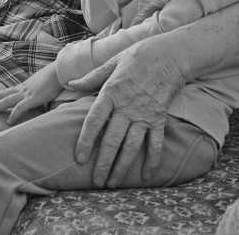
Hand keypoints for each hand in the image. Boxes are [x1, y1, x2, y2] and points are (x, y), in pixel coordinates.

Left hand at [0, 62, 61, 124]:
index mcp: (26, 85)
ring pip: (7, 100)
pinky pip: (20, 108)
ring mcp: (27, 93)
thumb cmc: (55, 77)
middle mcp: (24, 88)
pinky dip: (13, 114)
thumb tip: (41, 93)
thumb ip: (40, 89)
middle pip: (4, 94)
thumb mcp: (45, 84)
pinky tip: (8, 121)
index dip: (1, 94)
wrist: (60, 71)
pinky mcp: (33, 98)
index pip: (10, 90)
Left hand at [70, 36, 185, 186]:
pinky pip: (155, 143)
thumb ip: (91, 78)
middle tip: (96, 181)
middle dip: (103, 162)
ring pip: (131, 146)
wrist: (167, 55)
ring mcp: (144, 114)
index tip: (80, 158)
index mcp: (111, 91)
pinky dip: (152, 160)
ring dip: (122, 166)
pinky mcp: (159, 118)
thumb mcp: (111, 63)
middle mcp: (127, 106)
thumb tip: (71, 84)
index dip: (86, 140)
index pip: (95, 120)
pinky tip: (146, 175)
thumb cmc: (136, 58)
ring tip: (113, 183)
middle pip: (112, 139)